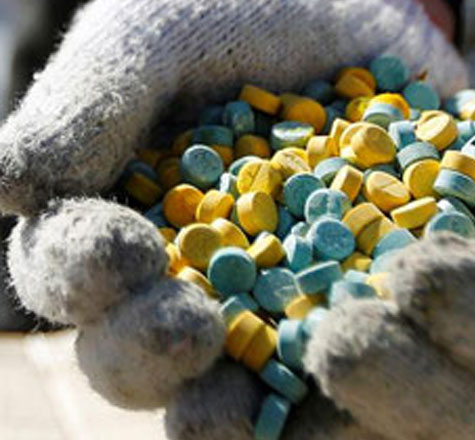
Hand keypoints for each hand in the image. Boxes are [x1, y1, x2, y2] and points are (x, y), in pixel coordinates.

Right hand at [0, 0, 464, 437]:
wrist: (356, 9)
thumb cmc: (239, 12)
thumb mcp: (159, 39)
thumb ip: (90, 110)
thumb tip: (4, 187)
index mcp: (112, 219)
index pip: (73, 270)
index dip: (86, 273)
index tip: (123, 254)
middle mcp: (182, 276)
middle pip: (140, 352)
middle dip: (152, 354)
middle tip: (190, 333)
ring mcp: (270, 296)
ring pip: (238, 376)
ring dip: (245, 393)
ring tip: (272, 373)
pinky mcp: (349, 295)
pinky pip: (342, 349)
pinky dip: (350, 368)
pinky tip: (371, 362)